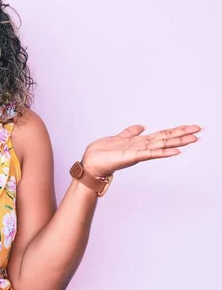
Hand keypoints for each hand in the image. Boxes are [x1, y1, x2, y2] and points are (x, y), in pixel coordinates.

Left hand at [81, 124, 201, 176]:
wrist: (90, 163)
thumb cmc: (101, 153)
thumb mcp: (118, 137)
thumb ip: (130, 132)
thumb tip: (141, 126)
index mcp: (139, 142)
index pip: (161, 135)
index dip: (175, 131)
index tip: (190, 127)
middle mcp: (141, 147)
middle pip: (165, 139)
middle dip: (182, 135)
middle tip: (199, 130)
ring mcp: (138, 152)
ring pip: (161, 145)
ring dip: (177, 142)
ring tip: (193, 138)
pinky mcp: (132, 157)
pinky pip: (150, 154)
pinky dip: (162, 152)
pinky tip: (174, 151)